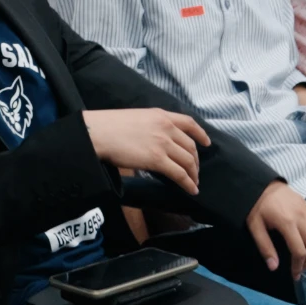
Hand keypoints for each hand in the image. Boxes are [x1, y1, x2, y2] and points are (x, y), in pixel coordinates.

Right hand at [83, 108, 209, 194]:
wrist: (98, 132)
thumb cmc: (110, 126)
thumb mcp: (137, 118)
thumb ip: (151, 126)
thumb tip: (156, 141)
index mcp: (161, 115)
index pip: (189, 122)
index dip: (201, 134)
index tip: (207, 143)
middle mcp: (166, 127)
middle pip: (190, 146)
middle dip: (195, 160)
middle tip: (194, 170)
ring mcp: (163, 143)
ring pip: (188, 161)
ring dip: (193, 174)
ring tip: (194, 183)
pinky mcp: (157, 160)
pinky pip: (180, 174)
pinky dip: (188, 183)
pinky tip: (191, 190)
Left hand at [244, 182, 305, 279]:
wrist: (259, 182)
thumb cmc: (255, 205)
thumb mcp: (254, 226)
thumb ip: (265, 247)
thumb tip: (274, 267)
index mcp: (287, 223)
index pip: (299, 251)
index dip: (298, 266)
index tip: (294, 275)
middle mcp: (301, 217)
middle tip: (300, 267)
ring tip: (304, 256)